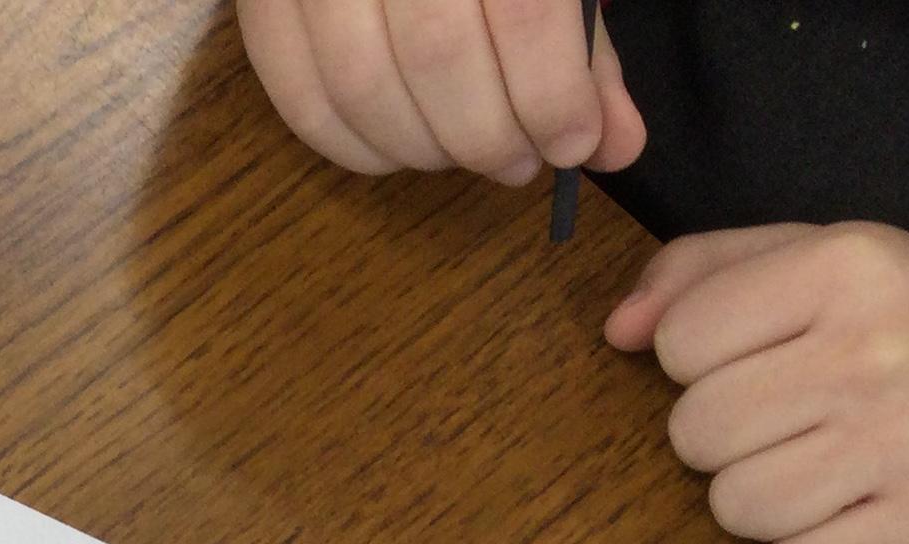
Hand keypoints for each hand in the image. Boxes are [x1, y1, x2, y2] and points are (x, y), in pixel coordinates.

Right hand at [237, 0, 644, 183]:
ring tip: (459, 154)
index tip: (572, 145)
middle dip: (486, 134)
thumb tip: (611, 143)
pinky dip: (350, 145)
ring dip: (421, 148)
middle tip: (516, 163)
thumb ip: (579, 41)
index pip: (521, 9)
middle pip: (437, 54)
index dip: (551, 93)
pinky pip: (297, 93)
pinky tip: (396, 152)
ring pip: (362, 85)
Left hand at [607, 225, 908, 543]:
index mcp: (849, 265)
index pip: (679, 340)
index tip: (768, 362)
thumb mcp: (824, 261)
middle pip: (694, 432)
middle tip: (801, 423)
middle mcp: (880, 348)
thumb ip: (707, 273)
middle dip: (728, 440)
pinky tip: (862, 515)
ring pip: (735, 507)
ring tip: (834, 468)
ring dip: (768, 502)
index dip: (704, 364)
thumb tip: (617, 328)